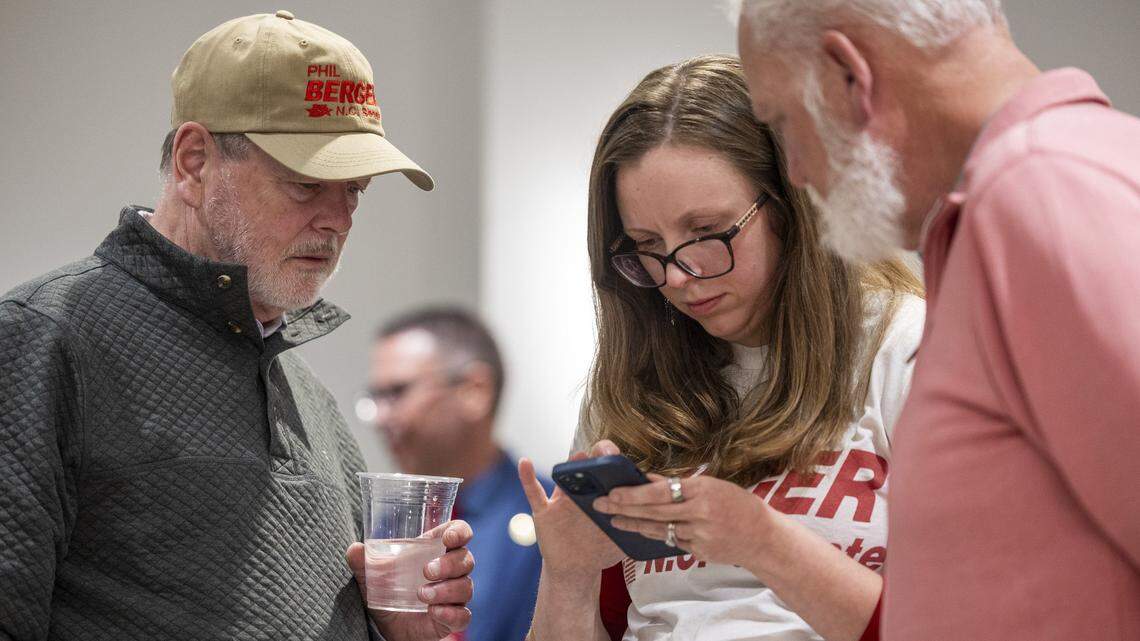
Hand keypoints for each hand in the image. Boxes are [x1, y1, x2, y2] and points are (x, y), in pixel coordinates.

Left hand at [346, 520, 473, 640]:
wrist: (390, 627)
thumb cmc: (388, 592)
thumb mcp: (373, 577)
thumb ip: (364, 562)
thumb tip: (354, 549)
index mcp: (437, 551)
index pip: (460, 533)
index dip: (460, 532)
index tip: (449, 538)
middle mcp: (451, 572)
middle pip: (466, 559)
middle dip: (449, 564)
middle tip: (427, 571)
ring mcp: (455, 596)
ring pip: (465, 586)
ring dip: (446, 589)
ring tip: (422, 595)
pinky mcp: (453, 618)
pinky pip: (462, 615)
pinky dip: (450, 612)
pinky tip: (434, 611)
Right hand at [518, 440, 625, 580]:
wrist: (576, 570)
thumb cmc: (600, 551)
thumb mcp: (620, 540)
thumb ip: (635, 530)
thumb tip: (659, 525)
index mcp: (602, 496)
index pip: (609, 472)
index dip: (616, 463)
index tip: (625, 459)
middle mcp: (582, 493)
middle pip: (587, 468)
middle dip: (595, 458)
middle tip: (604, 453)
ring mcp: (563, 500)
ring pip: (565, 478)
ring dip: (570, 465)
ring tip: (578, 456)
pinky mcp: (545, 512)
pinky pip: (534, 492)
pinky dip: (527, 477)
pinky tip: (525, 462)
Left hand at [594, 473, 777, 567]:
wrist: (763, 538)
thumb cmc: (737, 505)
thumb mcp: (711, 486)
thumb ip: (678, 485)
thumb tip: (647, 478)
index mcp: (702, 490)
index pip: (659, 491)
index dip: (633, 493)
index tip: (612, 491)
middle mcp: (699, 513)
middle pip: (653, 511)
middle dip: (624, 508)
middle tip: (600, 504)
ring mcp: (699, 535)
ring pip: (659, 529)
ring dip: (634, 524)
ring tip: (613, 520)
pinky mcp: (699, 552)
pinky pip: (673, 541)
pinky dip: (656, 534)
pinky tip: (640, 529)